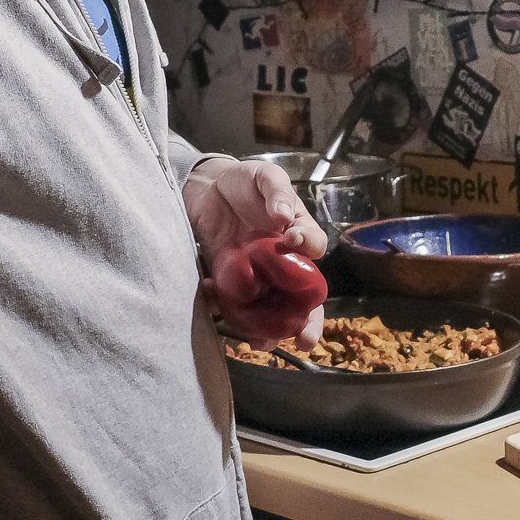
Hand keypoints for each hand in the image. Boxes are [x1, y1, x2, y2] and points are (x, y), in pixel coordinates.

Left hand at [183, 158, 327, 348]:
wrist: (206, 189)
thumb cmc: (245, 181)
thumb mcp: (265, 176)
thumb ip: (276, 191)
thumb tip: (284, 216)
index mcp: (297, 233)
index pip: (313, 246)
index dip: (308, 247)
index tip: (293, 241)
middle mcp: (281, 260)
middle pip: (301, 295)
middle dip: (307, 321)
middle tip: (305, 340)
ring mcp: (255, 274)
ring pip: (269, 308)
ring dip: (268, 330)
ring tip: (262, 343)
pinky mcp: (229, 280)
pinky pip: (232, 301)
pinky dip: (223, 308)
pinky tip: (213, 299)